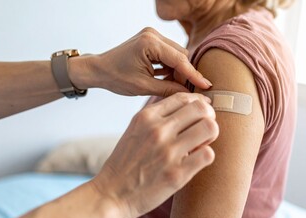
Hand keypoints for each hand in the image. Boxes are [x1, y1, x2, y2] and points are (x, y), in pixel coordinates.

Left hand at [70, 27, 211, 96]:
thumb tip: (190, 95)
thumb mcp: (143, 87)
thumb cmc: (116, 78)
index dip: (194, 75)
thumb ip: (168, 89)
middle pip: (181, 55)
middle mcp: (153, 35)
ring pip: (177, 55)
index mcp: (150, 43)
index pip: (179, 60)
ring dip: (178, 71)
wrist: (99, 70)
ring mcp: (152, 36)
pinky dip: (171, 67)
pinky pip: (169, 54)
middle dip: (185, 74)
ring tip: (174, 87)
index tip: (207, 86)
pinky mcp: (152, 41)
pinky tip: (167, 79)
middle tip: (186, 92)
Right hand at [90, 92, 218, 217]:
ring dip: (210, 136)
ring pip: (210, 127)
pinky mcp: (177, 174)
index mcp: (146, 117)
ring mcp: (168, 152)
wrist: (111, 194)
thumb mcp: (135, 130)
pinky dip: (206, 156)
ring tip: (201, 144)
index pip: (183, 96)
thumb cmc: (125, 163)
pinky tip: (195, 161)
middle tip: (203, 129)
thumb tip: (183, 103)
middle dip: (208, 117)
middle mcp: (158, 130)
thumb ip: (156, 116)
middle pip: (201, 108)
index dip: (197, 103)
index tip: (200, 113)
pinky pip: (208, 154)